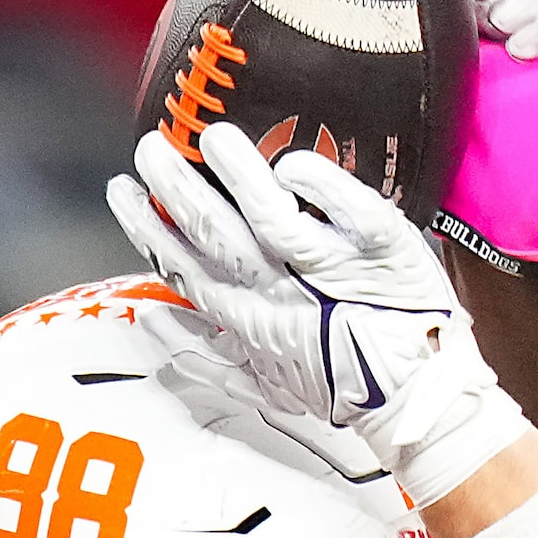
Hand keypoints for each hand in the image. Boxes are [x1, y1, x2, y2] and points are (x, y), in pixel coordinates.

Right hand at [107, 124, 521, 503]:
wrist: (418, 401)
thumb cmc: (342, 390)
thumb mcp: (267, 386)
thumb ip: (210, 358)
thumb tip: (159, 328)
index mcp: (250, 320)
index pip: (186, 268)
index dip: (148, 230)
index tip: (120, 190)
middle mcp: (282, 291)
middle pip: (217, 235)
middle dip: (177, 190)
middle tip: (150, 148)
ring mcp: (332, 270)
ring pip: (273, 217)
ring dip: (238, 176)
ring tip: (213, 137)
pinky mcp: (382, 250)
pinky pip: (350, 210)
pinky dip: (321, 187)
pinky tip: (291, 163)